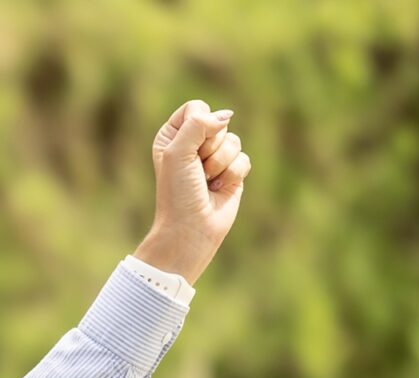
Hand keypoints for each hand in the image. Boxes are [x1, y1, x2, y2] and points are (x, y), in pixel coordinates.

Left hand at [131, 99, 252, 285]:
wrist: (190, 228)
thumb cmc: (177, 192)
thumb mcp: (177, 152)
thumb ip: (198, 124)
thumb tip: (226, 115)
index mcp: (173, 135)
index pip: (197, 107)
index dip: (198, 125)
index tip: (187, 150)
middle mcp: (193, 143)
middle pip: (219, 123)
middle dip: (210, 148)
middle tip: (196, 170)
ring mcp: (215, 158)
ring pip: (234, 140)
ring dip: (220, 164)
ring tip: (206, 181)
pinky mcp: (232, 172)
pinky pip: (245, 158)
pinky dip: (232, 175)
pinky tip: (218, 189)